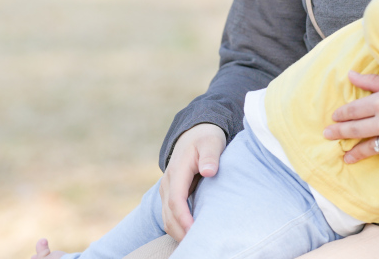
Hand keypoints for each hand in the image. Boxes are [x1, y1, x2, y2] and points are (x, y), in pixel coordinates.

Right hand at [158, 123, 224, 239]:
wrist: (195, 133)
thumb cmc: (206, 139)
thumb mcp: (212, 142)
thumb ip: (211, 156)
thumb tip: (209, 171)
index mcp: (178, 170)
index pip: (176, 199)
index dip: (184, 217)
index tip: (194, 230)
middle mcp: (168, 182)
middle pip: (168, 214)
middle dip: (181, 232)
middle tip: (198, 245)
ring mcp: (167, 190)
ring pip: (167, 218)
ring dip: (178, 233)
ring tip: (195, 244)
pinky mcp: (171, 195)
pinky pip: (170, 216)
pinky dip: (178, 228)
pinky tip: (191, 236)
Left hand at [322, 72, 378, 163]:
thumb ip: (371, 81)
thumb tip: (350, 75)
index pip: (353, 110)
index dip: (341, 114)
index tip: (334, 117)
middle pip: (354, 129)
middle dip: (338, 133)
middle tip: (327, 135)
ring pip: (367, 146)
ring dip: (353, 152)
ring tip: (345, 157)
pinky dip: (377, 151)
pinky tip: (370, 153)